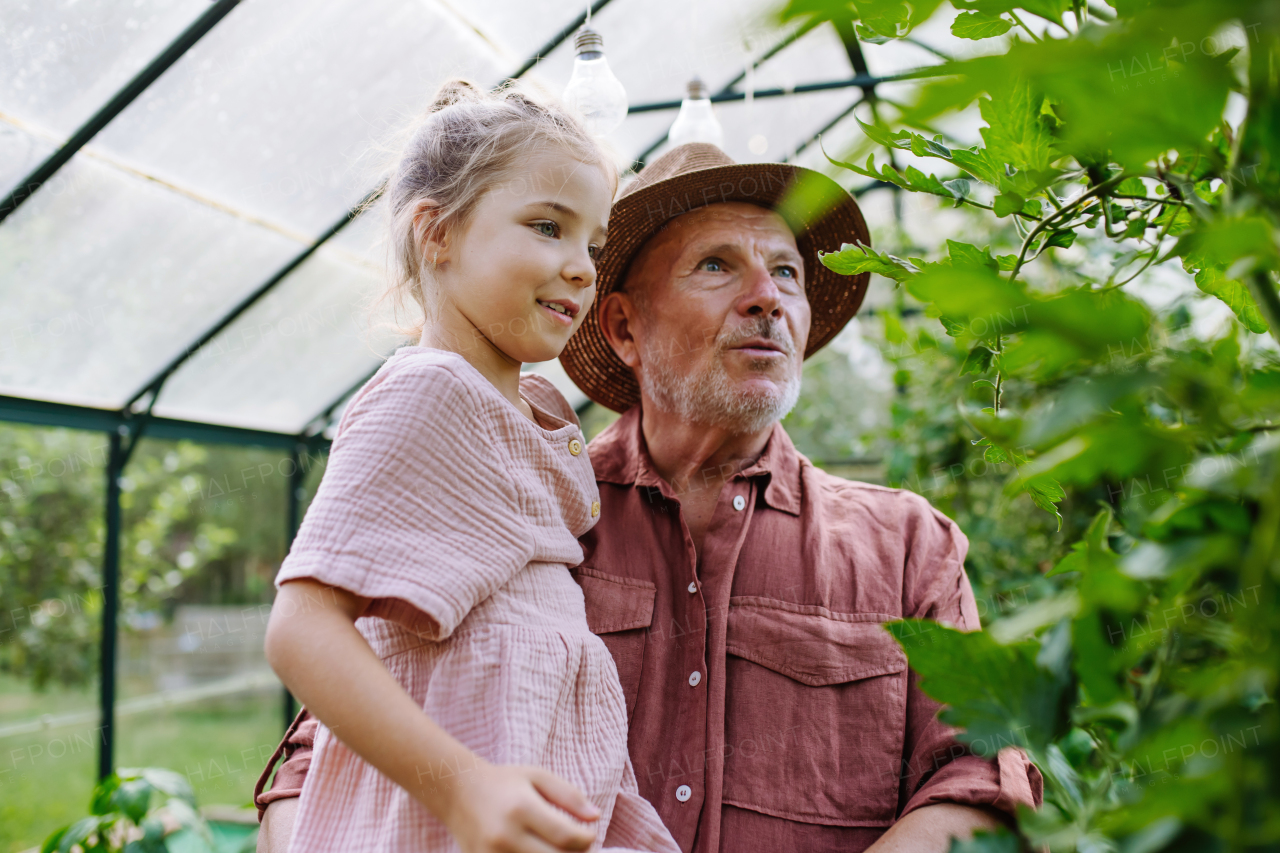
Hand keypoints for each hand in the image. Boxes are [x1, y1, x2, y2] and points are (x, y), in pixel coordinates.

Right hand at [437, 760, 600, 852]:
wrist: (457, 792)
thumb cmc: (503, 782)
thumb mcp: (538, 777)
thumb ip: (569, 795)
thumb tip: (596, 818)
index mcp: (522, 808)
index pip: (565, 836)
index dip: (586, 841)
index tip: (590, 836)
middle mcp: (506, 836)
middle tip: (579, 847)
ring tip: (560, 849)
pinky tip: (539, 852)